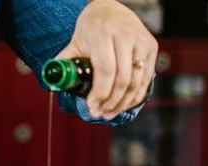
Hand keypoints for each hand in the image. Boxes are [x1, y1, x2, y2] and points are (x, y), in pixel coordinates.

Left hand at [55, 0, 157, 118]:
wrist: (110, 10)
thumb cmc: (91, 30)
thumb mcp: (75, 42)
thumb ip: (65, 62)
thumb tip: (56, 84)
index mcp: (104, 33)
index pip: (105, 70)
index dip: (99, 93)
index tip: (91, 106)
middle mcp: (126, 36)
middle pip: (122, 80)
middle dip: (110, 102)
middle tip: (100, 113)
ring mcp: (141, 42)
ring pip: (136, 82)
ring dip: (122, 103)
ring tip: (109, 113)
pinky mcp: (152, 47)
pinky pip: (145, 79)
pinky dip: (135, 97)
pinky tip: (123, 105)